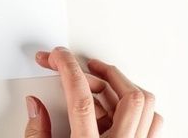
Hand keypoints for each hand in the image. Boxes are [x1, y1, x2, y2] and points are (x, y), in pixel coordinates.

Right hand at [24, 47, 161, 137]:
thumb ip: (37, 133)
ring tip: (100, 81)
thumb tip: (35, 106)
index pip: (82, 99)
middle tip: (78, 66)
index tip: (57, 57)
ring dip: (122, 86)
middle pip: (127, 96)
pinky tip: (116, 106)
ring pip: (146, 105)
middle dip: (103, 72)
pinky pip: (153, 123)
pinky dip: (138, 107)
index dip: (68, 70)